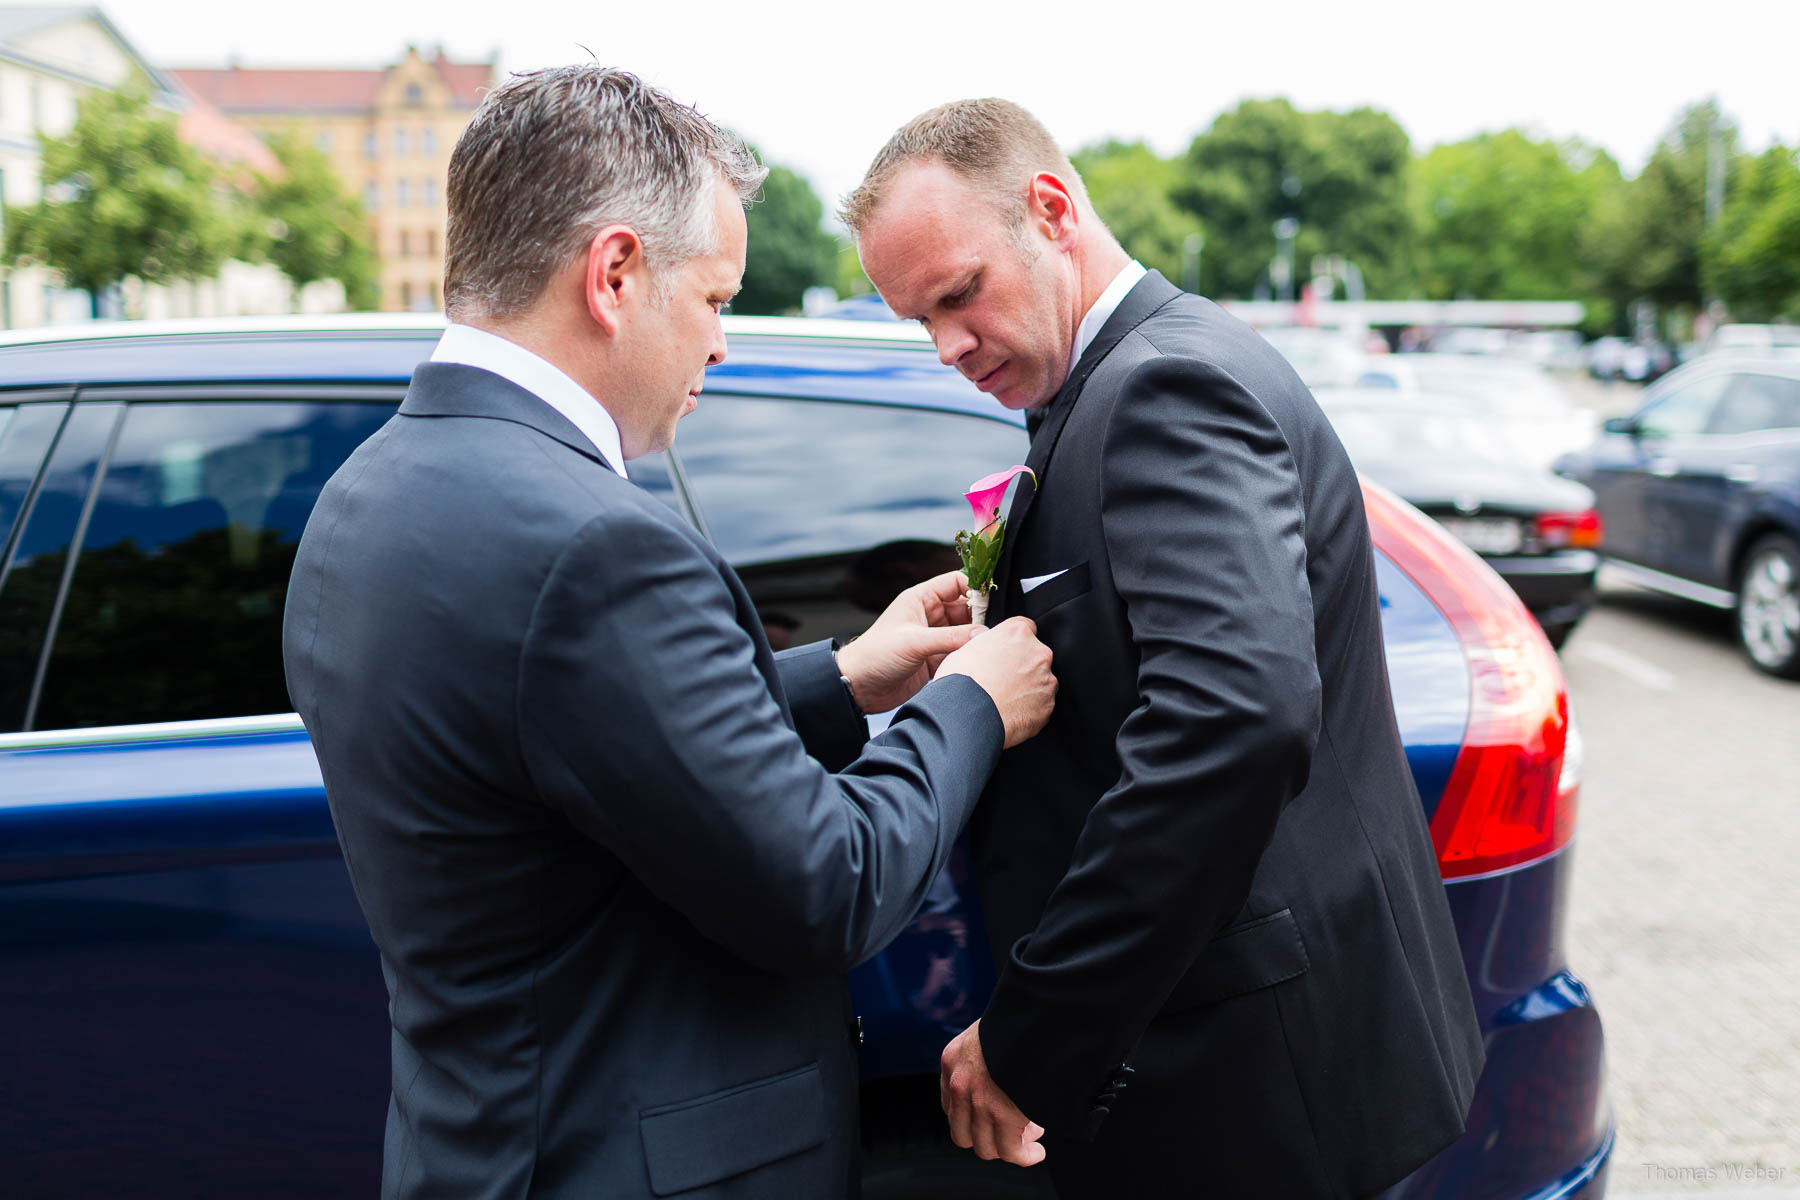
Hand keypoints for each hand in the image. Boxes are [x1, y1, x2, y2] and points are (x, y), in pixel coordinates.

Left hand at [835, 570, 979, 712]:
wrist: (859, 687)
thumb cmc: (874, 655)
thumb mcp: (914, 642)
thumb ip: (950, 638)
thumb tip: (982, 634)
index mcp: (920, 599)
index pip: (955, 582)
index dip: (975, 587)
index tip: (993, 598)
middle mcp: (929, 616)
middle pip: (965, 608)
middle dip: (981, 617)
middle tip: (995, 628)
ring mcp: (933, 638)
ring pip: (965, 632)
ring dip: (976, 638)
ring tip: (990, 646)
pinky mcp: (935, 659)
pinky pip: (960, 653)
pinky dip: (970, 656)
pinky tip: (980, 661)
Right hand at [935, 617, 1055, 747]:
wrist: (968, 718)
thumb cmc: (961, 684)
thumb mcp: (964, 650)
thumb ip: (985, 642)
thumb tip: (987, 643)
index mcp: (1018, 633)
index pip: (1026, 627)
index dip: (1014, 641)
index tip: (1007, 651)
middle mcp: (1038, 653)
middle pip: (1036, 654)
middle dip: (1023, 665)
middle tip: (1002, 679)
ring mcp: (1046, 679)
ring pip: (1041, 680)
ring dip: (1029, 686)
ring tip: (1004, 698)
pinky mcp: (1048, 705)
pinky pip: (1042, 703)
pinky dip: (1031, 707)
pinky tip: (1011, 711)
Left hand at [940, 1020, 1045, 1166]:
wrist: (1039, 1016)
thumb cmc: (1020, 1020)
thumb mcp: (989, 1032)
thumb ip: (985, 1056)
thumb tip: (1002, 1081)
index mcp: (951, 1060)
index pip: (951, 1107)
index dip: (973, 1119)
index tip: (992, 1120)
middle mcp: (958, 1084)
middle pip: (962, 1134)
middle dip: (987, 1139)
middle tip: (1010, 1134)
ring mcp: (978, 1102)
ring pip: (986, 1147)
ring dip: (1009, 1149)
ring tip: (1030, 1143)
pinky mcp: (1003, 1115)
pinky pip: (1010, 1151)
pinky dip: (1024, 1156)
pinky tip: (1036, 1152)